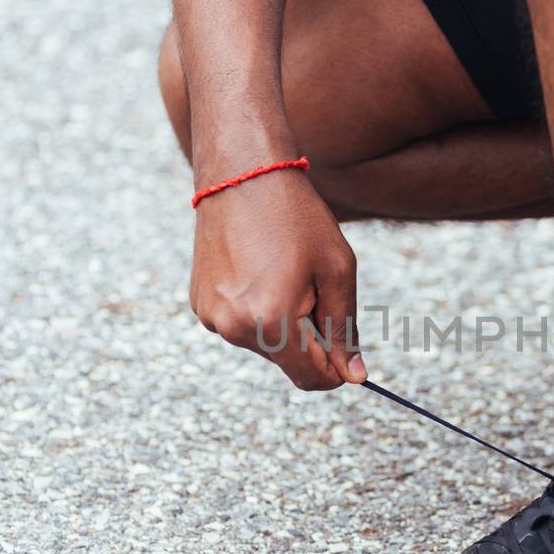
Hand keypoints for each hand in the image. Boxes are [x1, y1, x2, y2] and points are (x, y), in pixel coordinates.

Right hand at [189, 163, 364, 389]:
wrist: (243, 175)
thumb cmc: (298, 218)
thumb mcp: (336, 270)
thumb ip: (345, 328)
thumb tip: (353, 375)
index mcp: (272, 321)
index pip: (312, 378)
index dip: (336, 371)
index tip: (347, 352)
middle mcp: (234, 327)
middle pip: (289, 362)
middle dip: (309, 337)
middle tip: (311, 286)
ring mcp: (212, 318)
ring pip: (265, 345)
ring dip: (283, 323)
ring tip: (282, 273)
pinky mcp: (200, 305)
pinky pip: (241, 325)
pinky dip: (257, 311)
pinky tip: (259, 271)